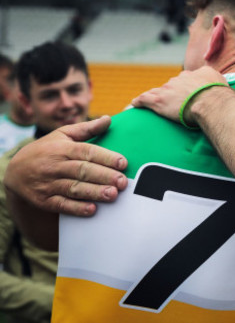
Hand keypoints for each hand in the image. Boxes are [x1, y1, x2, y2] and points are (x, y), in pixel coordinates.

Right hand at [4, 116, 127, 216]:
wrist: (15, 171)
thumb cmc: (47, 150)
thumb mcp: (63, 134)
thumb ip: (87, 129)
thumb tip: (108, 119)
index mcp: (63, 148)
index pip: (86, 152)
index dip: (106, 157)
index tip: (123, 163)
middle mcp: (56, 166)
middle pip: (82, 171)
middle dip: (104, 176)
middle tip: (123, 182)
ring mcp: (49, 184)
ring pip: (74, 188)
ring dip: (94, 192)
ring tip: (112, 195)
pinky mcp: (44, 200)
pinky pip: (61, 205)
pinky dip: (76, 208)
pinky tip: (92, 210)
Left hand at [132, 66, 226, 125]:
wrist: (210, 102)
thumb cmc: (219, 95)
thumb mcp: (219, 79)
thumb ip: (213, 78)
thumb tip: (214, 80)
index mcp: (193, 75)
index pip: (186, 80)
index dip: (186, 88)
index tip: (186, 95)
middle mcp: (179, 79)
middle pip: (172, 86)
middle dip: (172, 94)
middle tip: (175, 105)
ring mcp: (168, 89)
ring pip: (157, 91)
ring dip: (156, 98)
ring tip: (152, 105)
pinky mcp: (158, 100)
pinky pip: (143, 99)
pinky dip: (138, 102)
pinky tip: (133, 105)